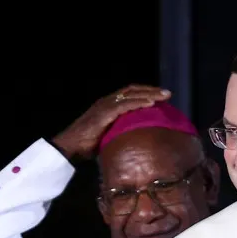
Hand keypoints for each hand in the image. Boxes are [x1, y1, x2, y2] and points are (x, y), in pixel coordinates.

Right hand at [51, 85, 170, 161]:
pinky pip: (125, 105)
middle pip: (133, 90)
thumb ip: (118, 131)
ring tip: (164, 96)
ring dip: (149, 94)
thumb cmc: (84, 144)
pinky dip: (139, 103)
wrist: (69, 146)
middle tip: (167, 93)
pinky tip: (150, 103)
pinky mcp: (104, 113)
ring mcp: (105, 106)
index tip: (159, 97)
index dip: (145, 93)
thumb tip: (133, 139)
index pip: (129, 93)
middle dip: (151, 90)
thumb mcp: (105, 135)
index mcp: (107, 105)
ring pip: (131, 95)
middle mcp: (107, 101)